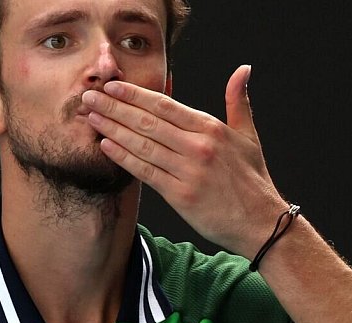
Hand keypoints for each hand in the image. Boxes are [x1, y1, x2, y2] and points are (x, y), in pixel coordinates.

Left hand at [81, 65, 285, 257]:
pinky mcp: (180, 195)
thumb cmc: (253, 180)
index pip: (165, 106)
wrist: (261, 222)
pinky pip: (145, 171)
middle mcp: (198, 147)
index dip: (135, 94)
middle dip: (114, 107)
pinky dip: (123, 157)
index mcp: (211, 129)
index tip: (112, 86)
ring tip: (91, 118)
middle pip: (148, 122)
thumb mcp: (249, 135)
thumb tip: (242, 69)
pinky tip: (106, 146)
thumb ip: (238, 100)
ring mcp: (188, 171)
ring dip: (112, 129)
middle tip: (89, 96)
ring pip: (142, 145)